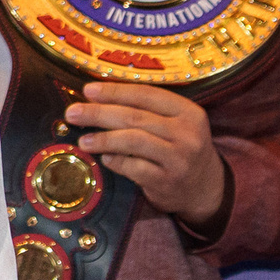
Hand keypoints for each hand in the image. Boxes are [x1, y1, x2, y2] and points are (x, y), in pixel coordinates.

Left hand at [64, 80, 227, 227]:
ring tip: (82, 140)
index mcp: (188, 111)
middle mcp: (187, 133)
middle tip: (73, 112)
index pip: (146, 94)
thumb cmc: (180, 148)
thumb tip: (96, 98)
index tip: (88, 90)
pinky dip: (116, 161)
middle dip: (99, 113)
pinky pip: (135, 167)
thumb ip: (146, 111)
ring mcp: (179, 158)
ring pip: (133, 141)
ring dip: (103, 139)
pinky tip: (104, 159)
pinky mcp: (168, 181)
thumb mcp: (175, 124)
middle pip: (135, 117)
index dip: (114, 91)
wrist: (206, 189)